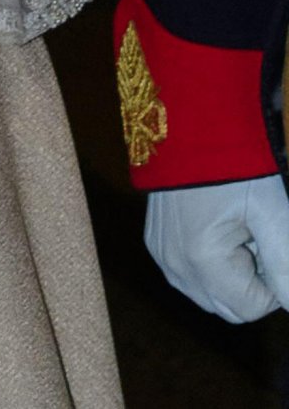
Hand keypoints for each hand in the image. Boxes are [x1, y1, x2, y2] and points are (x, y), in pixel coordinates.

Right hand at [145, 176, 288, 321]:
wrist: (191, 123)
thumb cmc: (236, 165)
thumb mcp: (272, 213)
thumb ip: (287, 266)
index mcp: (201, 260)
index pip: (253, 308)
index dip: (273, 281)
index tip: (268, 238)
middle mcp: (175, 266)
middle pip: (230, 308)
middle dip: (251, 281)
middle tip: (255, 234)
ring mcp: (161, 255)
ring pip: (210, 295)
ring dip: (231, 277)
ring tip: (236, 228)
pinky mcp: (155, 243)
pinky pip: (190, 277)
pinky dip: (210, 266)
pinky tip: (216, 228)